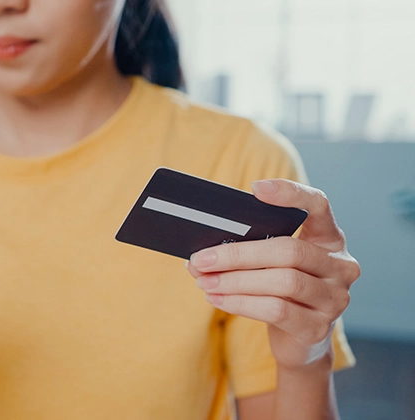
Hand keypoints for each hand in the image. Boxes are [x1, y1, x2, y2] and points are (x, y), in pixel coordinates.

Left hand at [185, 179, 359, 368]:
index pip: (318, 205)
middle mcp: (340, 266)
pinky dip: (241, 303)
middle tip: (201, 259)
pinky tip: (217, 299)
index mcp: (328, 239)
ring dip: (235, 281)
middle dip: (238, 254)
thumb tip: (200, 255)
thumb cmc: (277, 290)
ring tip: (204, 282)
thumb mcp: (268, 265)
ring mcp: (334, 298)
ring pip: (282, 281)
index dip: (291, 194)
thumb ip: (245, 251)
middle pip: (288, 250)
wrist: (298, 340)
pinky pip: (277, 310)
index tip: (256, 189)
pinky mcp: (318, 327)